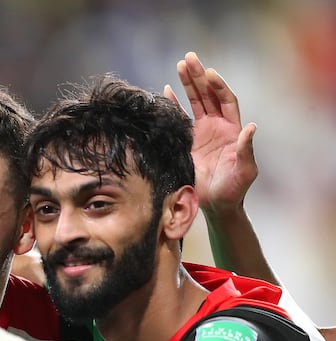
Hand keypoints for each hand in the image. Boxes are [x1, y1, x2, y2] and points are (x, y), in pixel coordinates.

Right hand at [164, 51, 257, 213]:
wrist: (216, 204)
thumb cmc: (235, 189)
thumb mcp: (246, 170)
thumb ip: (247, 149)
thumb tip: (251, 127)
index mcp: (231, 129)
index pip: (225, 100)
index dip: (218, 86)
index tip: (209, 73)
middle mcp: (216, 126)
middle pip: (207, 95)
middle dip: (199, 76)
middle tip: (189, 58)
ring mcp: (200, 133)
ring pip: (193, 102)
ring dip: (187, 84)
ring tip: (180, 65)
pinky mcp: (186, 142)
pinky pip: (179, 119)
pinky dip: (173, 105)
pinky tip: (166, 91)